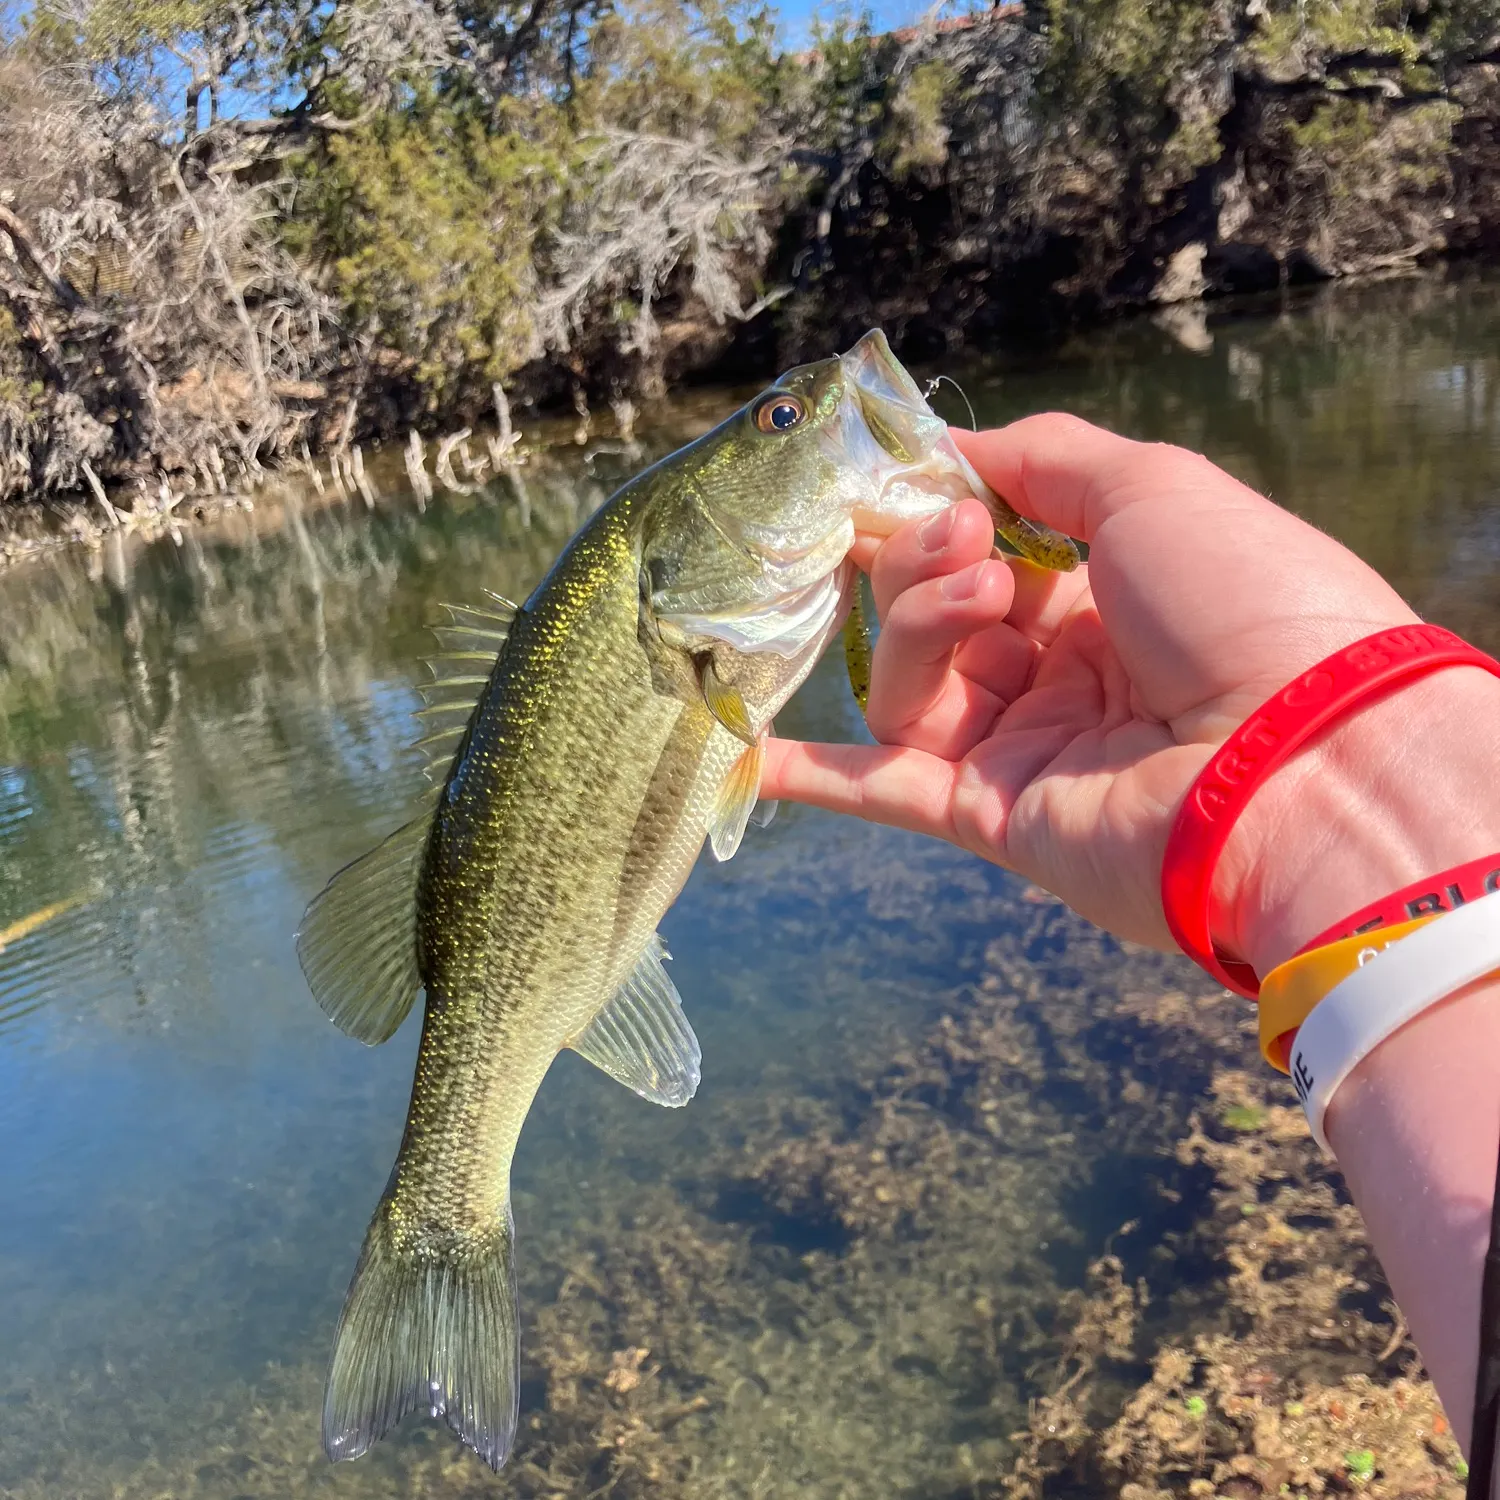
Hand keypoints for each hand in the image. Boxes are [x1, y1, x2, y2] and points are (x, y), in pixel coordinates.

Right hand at [763, 413, 1499, 971]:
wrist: (1298, 762)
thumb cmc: (1244, 600)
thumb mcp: (1152, 486)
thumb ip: (1041, 459)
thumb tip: (945, 455)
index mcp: (1108, 592)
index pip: (982, 544)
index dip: (932, 507)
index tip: (889, 474)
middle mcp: (1061, 673)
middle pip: (932, 608)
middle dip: (923, 559)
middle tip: (961, 540)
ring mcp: (1024, 749)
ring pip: (908, 680)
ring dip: (919, 624)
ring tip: (981, 601)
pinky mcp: (992, 818)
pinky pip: (886, 788)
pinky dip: (815, 774)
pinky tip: (747, 753)